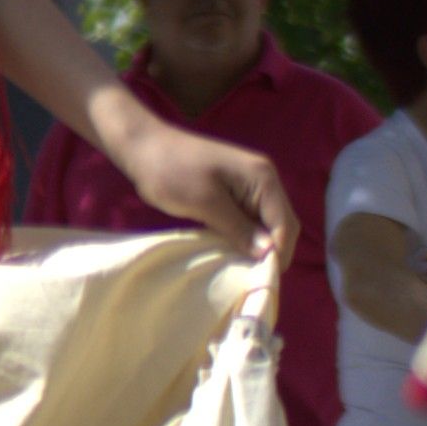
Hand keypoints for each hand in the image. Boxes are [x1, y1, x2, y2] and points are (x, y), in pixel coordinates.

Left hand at [103, 118, 296, 267]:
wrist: (141, 145)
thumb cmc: (170, 171)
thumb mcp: (204, 202)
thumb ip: (238, 227)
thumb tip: (268, 253)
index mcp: (263, 178)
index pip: (284, 223)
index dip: (278, 252)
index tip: (263, 280)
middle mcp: (263, 181)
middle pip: (280, 224)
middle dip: (271, 251)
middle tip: (253, 280)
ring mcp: (248, 186)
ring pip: (264, 224)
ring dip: (257, 246)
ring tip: (242, 272)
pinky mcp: (232, 192)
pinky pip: (247, 219)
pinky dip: (243, 236)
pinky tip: (231, 253)